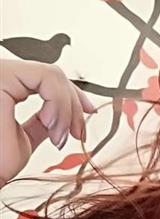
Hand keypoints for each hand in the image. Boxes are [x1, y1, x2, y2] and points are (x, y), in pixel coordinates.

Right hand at [0, 58, 96, 186]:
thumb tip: (60, 117)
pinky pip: (46, 77)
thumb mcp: (25, 139)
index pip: (43, 78)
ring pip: (52, 75)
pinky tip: (53, 126)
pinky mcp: (2, 77)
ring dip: (66, 110)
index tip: (87, 115)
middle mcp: (0, 77)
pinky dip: (59, 104)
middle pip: (51, 74)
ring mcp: (0, 74)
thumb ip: (41, 122)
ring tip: (58, 136)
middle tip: (77, 133)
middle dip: (74, 105)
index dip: (72, 96)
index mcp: (2, 88)